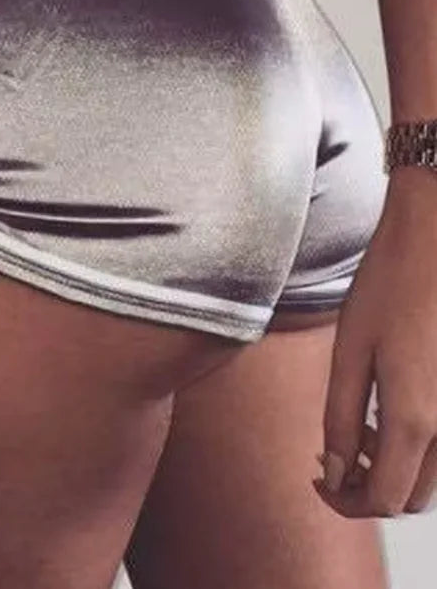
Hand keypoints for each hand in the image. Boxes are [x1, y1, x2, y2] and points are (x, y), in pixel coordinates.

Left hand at [314, 165, 436, 517]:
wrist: (435, 240)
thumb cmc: (388, 287)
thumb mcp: (350, 352)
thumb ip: (341, 419)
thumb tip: (336, 473)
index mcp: (414, 421)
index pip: (382, 502)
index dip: (344, 502)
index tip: (318, 477)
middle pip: (412, 498)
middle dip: (369, 489)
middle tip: (334, 453)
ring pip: (432, 475)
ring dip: (394, 468)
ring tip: (359, 426)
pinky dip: (415, 444)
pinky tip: (389, 405)